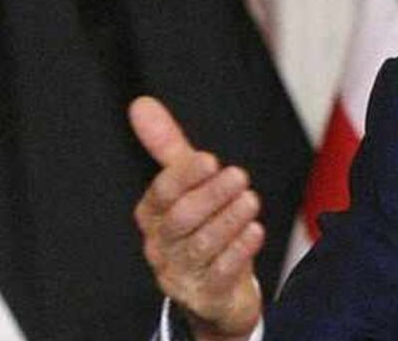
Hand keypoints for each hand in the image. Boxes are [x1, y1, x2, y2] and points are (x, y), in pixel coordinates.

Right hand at [130, 97, 263, 340]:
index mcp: (152, 215)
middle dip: (211, 196)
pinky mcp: (206, 293)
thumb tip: (141, 104)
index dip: (184, 176)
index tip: (210, 159)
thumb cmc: (199, 227)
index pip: (161, 194)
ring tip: (251, 200)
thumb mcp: (185, 187)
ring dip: (229, 220)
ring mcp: (182, 273)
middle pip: (180, 219)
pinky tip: (256, 232)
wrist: (214, 289)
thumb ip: (169, 148)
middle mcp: (161, 245)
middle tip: (240, 176)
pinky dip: (239, 251)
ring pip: (203, 246)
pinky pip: (221, 273)